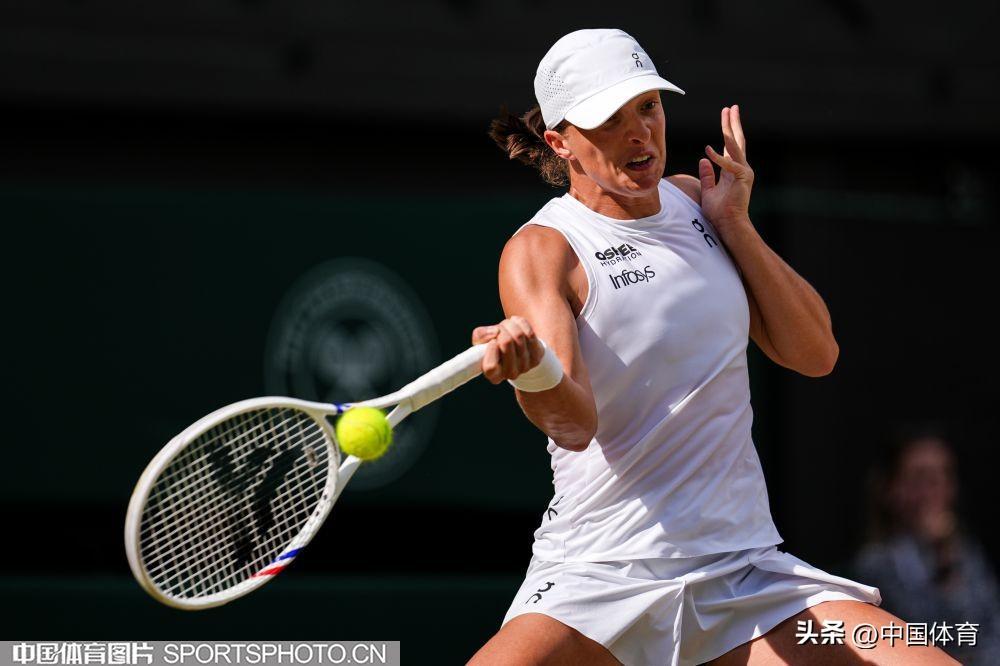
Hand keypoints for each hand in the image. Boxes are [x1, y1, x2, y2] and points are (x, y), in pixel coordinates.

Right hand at [471, 316, 543, 383]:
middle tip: (499, 330)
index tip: (492, 341)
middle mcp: (510, 374)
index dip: (490, 350)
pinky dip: (520, 323)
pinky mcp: (537, 356)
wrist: (517, 348)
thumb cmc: (495, 346)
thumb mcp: (481, 342)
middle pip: (506, 342)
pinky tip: (517, 325)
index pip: (491, 367)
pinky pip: (529, 333)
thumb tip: (495, 332)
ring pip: (518, 335)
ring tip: (507, 326)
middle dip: (501, 329)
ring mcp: (526, 366)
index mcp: (494, 375)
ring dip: (510, 324)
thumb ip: (480, 336)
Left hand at [699, 105, 754, 231]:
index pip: (731, 147)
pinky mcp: (742, 178)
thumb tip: (704, 159)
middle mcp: (741, 168)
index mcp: (733, 171)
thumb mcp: (709, 190)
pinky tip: (708, 150)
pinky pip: (728, 164)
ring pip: (736, 146)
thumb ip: (708, 174)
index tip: (725, 117)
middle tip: (731, 108)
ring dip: (731, 129)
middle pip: (737, 141)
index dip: (728, 131)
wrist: (728, 224)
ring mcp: (743, 172)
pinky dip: (718, 158)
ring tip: (728, 113)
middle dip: (733, 124)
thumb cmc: (719, 211)